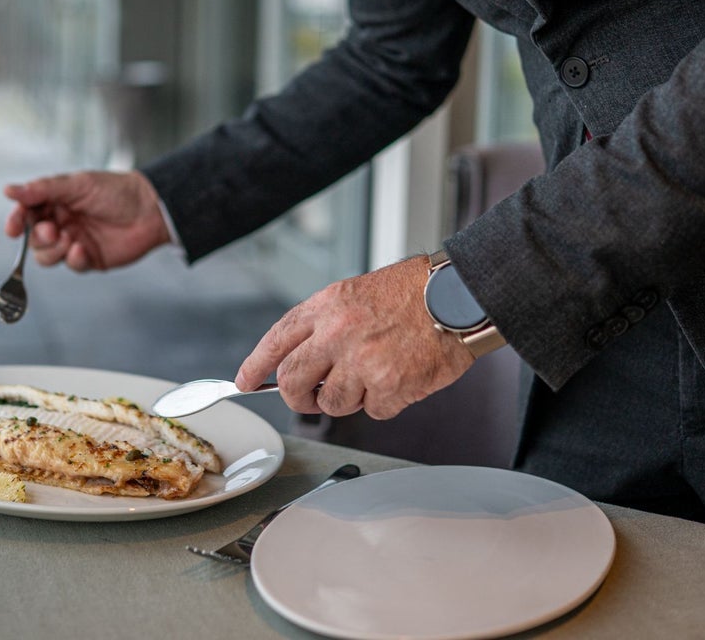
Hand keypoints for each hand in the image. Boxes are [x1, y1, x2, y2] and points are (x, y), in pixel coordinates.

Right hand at [2, 170, 172, 271]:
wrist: (150, 209)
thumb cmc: (115, 191)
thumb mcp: (77, 185)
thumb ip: (42, 190)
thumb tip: (9, 191)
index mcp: (55, 202)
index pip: (27, 213)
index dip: (16, 221)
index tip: (12, 228)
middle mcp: (62, 222)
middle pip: (33, 239)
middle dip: (38, 237)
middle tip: (53, 231)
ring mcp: (74, 241)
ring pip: (47, 257)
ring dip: (54, 250)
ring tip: (70, 239)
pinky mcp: (90, 259)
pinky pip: (71, 265)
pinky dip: (74, 260)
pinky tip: (83, 250)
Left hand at [234, 256, 475, 418]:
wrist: (458, 296)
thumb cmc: (412, 293)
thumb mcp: (355, 294)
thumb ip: (325, 325)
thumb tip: (302, 362)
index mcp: (326, 307)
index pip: (276, 340)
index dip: (256, 364)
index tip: (245, 381)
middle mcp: (337, 334)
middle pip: (293, 382)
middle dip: (298, 398)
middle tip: (311, 398)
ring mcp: (362, 362)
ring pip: (333, 404)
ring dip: (351, 399)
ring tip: (375, 375)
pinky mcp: (390, 387)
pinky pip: (375, 411)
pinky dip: (387, 402)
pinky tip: (402, 377)